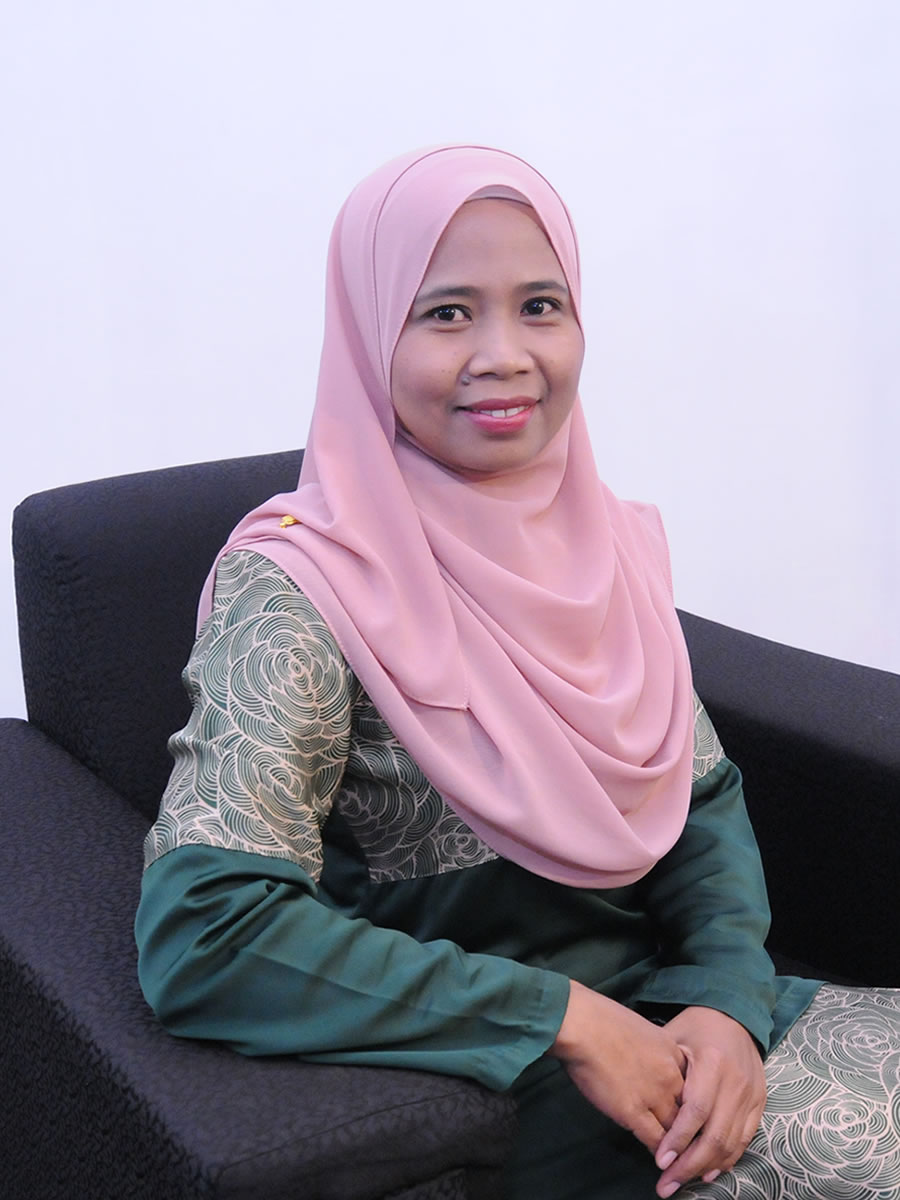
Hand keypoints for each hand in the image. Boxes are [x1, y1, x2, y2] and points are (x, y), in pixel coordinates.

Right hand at [550, 981, 686, 1154]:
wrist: (582, 1023)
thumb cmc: (600, 1018)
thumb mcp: (640, 1028)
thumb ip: (651, 1049)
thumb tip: (646, 1063)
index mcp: (672, 1052)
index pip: (695, 1087)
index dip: (693, 1105)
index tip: (690, 1117)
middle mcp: (670, 1075)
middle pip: (692, 1112)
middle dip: (692, 1130)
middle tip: (691, 1145)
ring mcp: (654, 1094)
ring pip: (677, 1131)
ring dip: (678, 1147)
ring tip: (678, 1160)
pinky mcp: (633, 1111)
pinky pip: (655, 1140)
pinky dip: (660, 1154)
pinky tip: (660, 1161)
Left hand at [653, 1006, 765, 1197]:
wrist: (736, 1015)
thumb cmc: (697, 1026)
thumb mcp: (675, 1036)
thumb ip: (665, 1071)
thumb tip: (646, 1109)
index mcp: (713, 1062)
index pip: (696, 1110)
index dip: (679, 1139)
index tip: (661, 1160)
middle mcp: (736, 1082)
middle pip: (715, 1135)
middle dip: (689, 1164)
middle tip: (667, 1183)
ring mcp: (751, 1095)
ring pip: (731, 1143)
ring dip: (706, 1167)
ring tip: (682, 1181)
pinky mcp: (760, 1103)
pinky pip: (744, 1140)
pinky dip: (727, 1159)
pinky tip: (708, 1171)